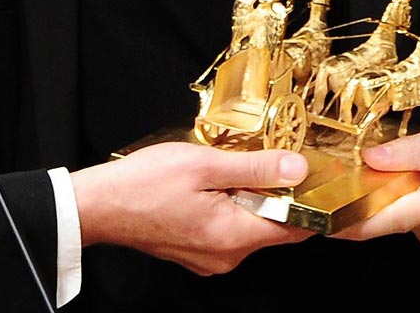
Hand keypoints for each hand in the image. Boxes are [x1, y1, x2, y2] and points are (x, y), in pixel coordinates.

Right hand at [71, 142, 313, 274]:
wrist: (98, 205)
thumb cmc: (144, 184)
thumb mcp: (205, 164)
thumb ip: (256, 169)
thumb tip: (297, 169)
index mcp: (233, 236)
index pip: (295, 229)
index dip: (313, 207)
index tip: (321, 184)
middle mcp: (226, 255)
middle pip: (275, 227)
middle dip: (279, 196)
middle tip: (272, 162)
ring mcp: (211, 258)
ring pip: (252, 227)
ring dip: (254, 201)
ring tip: (239, 170)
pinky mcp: (198, 252)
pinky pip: (231, 230)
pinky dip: (235, 209)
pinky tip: (219, 186)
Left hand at [332, 121, 419, 247]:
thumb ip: (415, 150)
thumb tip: (373, 158)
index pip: (385, 219)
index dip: (350, 221)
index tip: (321, 218)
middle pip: (387, 215)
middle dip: (367, 195)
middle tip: (355, 169)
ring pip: (400, 216)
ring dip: (390, 196)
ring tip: (395, 167)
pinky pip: (413, 218)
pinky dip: (405, 200)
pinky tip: (415, 180)